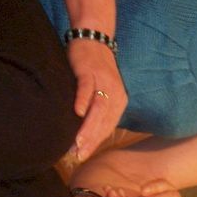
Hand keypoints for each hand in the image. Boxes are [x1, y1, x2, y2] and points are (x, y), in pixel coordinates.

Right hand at [68, 40, 127, 161]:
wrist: (94, 38)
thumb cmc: (94, 69)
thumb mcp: (101, 91)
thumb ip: (97, 110)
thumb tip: (85, 134)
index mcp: (118, 101)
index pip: (107, 127)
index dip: (95, 143)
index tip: (83, 157)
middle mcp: (114, 94)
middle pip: (104, 122)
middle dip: (91, 141)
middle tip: (79, 156)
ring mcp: (103, 82)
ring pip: (98, 109)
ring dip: (88, 127)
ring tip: (78, 142)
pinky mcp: (90, 71)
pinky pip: (87, 88)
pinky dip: (83, 100)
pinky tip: (78, 112)